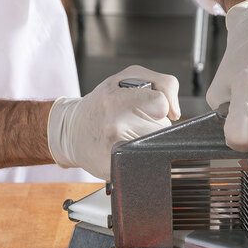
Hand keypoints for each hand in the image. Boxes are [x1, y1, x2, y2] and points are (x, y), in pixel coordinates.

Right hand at [47, 66, 179, 179]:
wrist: (72, 130)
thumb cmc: (103, 102)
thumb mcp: (129, 78)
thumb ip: (163, 84)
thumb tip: (175, 112)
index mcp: (117, 100)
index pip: (161, 104)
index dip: (158, 106)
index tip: (146, 107)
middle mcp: (114, 125)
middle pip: (162, 128)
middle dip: (154, 124)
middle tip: (134, 121)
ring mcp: (115, 150)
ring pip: (157, 145)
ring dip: (149, 140)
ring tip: (130, 134)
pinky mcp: (115, 169)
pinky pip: (145, 162)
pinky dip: (140, 156)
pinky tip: (126, 148)